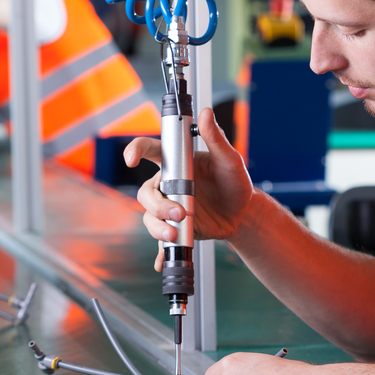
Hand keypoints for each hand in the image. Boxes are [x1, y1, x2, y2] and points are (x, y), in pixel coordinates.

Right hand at [124, 107, 253, 269]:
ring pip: (149, 217)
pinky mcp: (174, 227)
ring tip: (176, 233)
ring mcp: (169, 207)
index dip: (134, 150)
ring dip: (158, 227)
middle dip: (157, 205)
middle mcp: (168, 185)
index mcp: (176, 164)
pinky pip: (160, 241)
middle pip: (145, 193)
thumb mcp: (229, 160)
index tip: (131, 158)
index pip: (150, 151)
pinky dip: (160, 252)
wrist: (243, 214)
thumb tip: (206, 112)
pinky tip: (161, 262)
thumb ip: (216, 138)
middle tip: (180, 213)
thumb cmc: (235, 182)